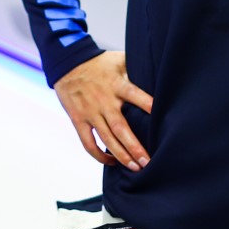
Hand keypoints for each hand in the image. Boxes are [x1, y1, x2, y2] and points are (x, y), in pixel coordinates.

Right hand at [54, 51, 153, 170]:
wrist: (67, 63)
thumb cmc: (98, 63)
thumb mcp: (118, 60)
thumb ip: (136, 67)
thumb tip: (158, 69)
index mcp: (116, 85)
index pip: (135, 95)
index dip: (147, 104)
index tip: (160, 117)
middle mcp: (104, 101)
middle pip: (121, 128)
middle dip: (134, 147)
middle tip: (147, 162)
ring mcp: (90, 112)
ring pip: (106, 139)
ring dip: (121, 156)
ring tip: (135, 168)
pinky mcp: (78, 119)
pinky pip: (88, 142)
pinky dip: (98, 155)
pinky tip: (110, 161)